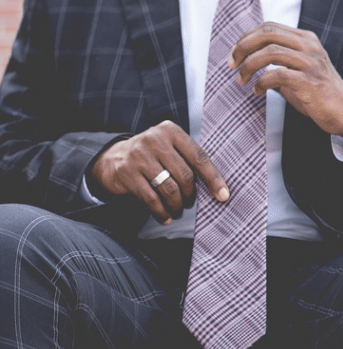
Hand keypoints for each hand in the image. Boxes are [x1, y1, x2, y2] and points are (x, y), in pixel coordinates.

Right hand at [89, 121, 228, 224]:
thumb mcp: (170, 148)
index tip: (224, 196)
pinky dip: (161, 212)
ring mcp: (139, 156)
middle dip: (190, 195)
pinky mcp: (126, 173)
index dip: (213, 179)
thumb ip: (189, 160)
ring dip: (177, 205)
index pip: (199, 157)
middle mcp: (154, 140)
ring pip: (169, 189)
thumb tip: (218, 188)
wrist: (111, 158)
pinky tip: (165, 218)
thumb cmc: (152, 156)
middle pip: (184, 175)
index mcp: (171, 131)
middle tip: (189, 204)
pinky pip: (151, 199)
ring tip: (178, 211)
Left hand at [229, 23, 342, 143]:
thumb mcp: (299, 69)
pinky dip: (261, 82)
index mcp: (306, 39)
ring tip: (241, 80)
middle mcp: (309, 46)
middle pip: (268, 34)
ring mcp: (311, 62)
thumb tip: (247, 59)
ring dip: (249, 66)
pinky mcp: (310, 81)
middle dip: (243, 47)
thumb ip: (279, 61)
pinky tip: (257, 91)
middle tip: (232, 64)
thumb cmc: (318, 93)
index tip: (235, 53)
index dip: (247, 37)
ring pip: (270, 52)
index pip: (270, 27)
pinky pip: (277, 74)